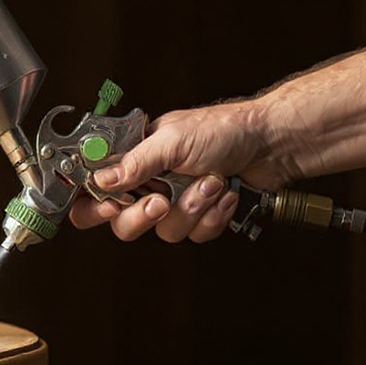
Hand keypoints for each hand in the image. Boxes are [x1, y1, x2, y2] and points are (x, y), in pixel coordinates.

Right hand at [68, 100, 284, 242]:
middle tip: (161, 201)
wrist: (270, 144)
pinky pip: (194, 234)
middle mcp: (149, 183)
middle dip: (145, 215)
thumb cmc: (223, 129)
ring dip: (192, 207)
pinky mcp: (198, 217)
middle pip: (122, 221)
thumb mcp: (174, 140)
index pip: (95, 189)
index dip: (94, 205)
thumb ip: (136, 162)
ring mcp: (174, 203)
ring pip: (163, 231)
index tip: (110, 205)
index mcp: (134, 159)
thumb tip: (101, 179)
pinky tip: (223, 193)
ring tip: (210, 182)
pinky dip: (213, 215)